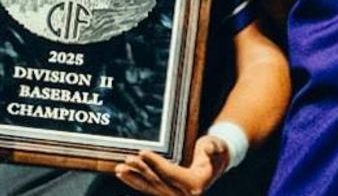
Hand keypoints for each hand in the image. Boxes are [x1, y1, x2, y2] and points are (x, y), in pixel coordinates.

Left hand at [114, 136, 229, 194]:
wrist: (216, 163)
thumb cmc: (216, 153)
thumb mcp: (217, 146)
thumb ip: (213, 147)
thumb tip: (207, 148)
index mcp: (196, 184)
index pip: (170, 173)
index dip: (156, 163)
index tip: (143, 152)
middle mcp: (184, 194)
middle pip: (157, 181)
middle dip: (140, 170)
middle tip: (127, 159)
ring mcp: (175, 195)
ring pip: (150, 187)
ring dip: (133, 178)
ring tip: (119, 169)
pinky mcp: (167, 193)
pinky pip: (149, 188)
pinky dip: (136, 181)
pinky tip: (124, 175)